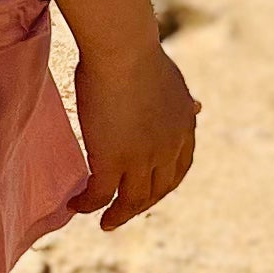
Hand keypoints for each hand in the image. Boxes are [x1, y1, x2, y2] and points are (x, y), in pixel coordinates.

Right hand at [74, 41, 197, 231]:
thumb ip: (180, 101)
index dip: (164, 184)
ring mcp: (142, 158)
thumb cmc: (138, 52)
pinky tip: (76, 206)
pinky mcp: (113, 160)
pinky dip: (89, 204)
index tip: (151, 191)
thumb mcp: (171, 81)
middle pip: (158, 190)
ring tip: (105, 223)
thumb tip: (197, 108)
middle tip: (124, 212)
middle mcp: (169, 148)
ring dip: (119, 215)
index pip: (179, 168)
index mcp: (184, 127)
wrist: (123, 48)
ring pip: (133, 200)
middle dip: (142, 204)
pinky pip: (101, 194)